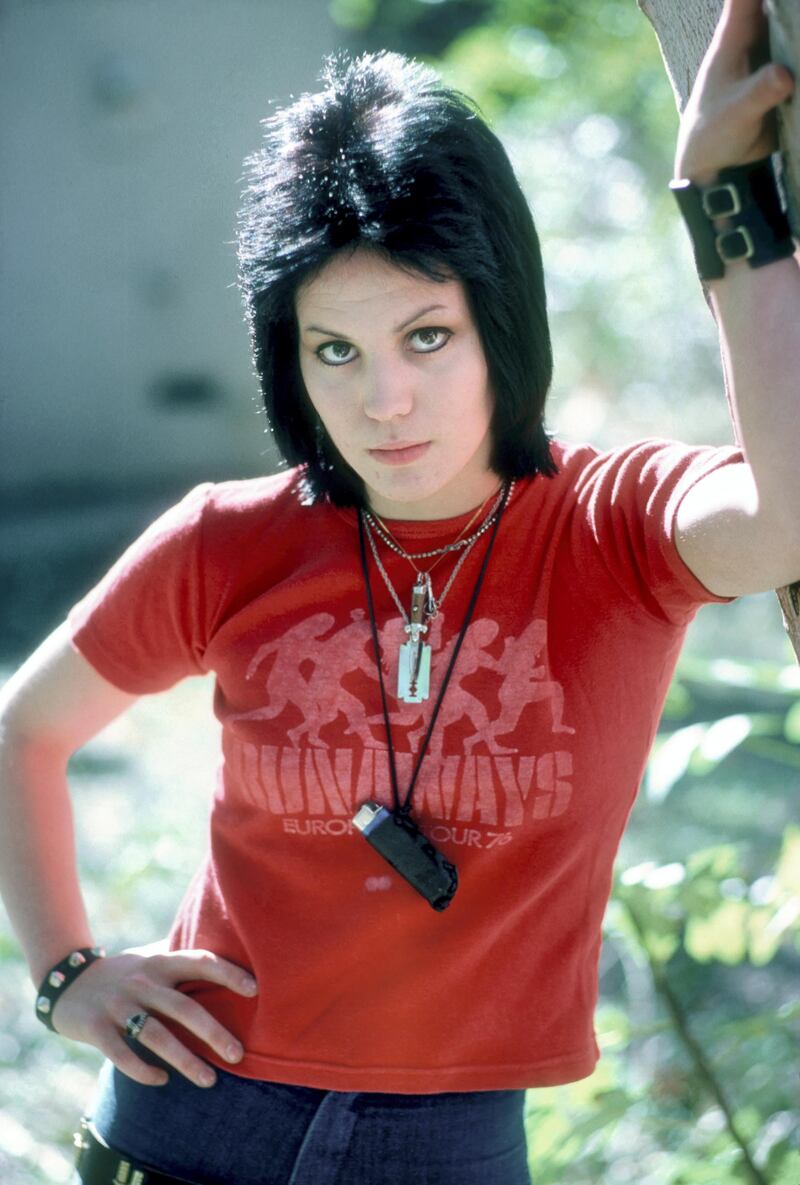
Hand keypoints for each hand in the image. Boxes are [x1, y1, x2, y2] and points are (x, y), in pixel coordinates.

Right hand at [50, 943, 257, 1087]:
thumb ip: (182, 962)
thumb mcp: (151, 960)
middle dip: (212, 1033)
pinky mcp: (95, 1028)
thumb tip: (231, 956)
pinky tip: (162, 1080)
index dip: (228, 973)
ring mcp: (117, 1005)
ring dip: (184, 1061)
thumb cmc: (124, 973)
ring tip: (209, 1080)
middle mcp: (141, 981)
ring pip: (155, 1035)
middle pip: (183, 1007)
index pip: (200, 962)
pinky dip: (143, 1070)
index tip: (255, 989)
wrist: (67, 982)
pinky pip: (121, 1054)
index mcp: (160, 962)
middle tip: (238, 1055)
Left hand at [675, 0, 794, 184]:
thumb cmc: (713, 134)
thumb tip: (784, 76)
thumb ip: (759, 93)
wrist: (717, 166)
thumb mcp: (736, 113)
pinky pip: (798, 55)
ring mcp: (769, 56)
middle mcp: (752, 40)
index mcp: (732, 40)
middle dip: (792, 7)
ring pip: (791, 27)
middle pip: (776, 5)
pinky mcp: (783, 75)